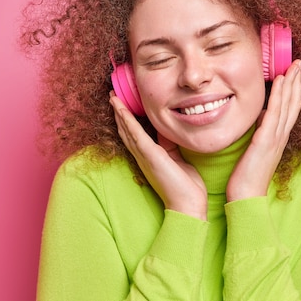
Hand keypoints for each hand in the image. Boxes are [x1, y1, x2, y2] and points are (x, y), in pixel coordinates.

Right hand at [110, 93, 207, 219]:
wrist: (188, 205)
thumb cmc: (185, 186)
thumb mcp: (177, 159)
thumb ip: (170, 146)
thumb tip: (167, 132)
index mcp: (149, 157)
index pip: (134, 135)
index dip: (127, 120)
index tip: (123, 105)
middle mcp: (142, 156)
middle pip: (126, 131)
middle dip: (119, 113)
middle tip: (112, 96)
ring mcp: (145, 156)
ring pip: (127, 130)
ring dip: (119, 113)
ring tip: (113, 98)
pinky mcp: (151, 156)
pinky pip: (136, 135)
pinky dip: (128, 121)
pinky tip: (121, 110)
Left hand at [226, 59, 300, 201]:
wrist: (246, 197)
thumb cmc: (247, 177)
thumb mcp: (256, 149)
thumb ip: (261, 133)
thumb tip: (261, 116)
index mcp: (278, 138)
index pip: (289, 109)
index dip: (293, 90)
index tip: (294, 72)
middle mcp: (280, 136)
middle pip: (293, 103)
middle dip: (297, 81)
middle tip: (299, 62)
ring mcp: (274, 138)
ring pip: (287, 105)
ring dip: (291, 84)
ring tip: (293, 66)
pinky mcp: (265, 141)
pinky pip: (274, 114)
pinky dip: (279, 97)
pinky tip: (280, 82)